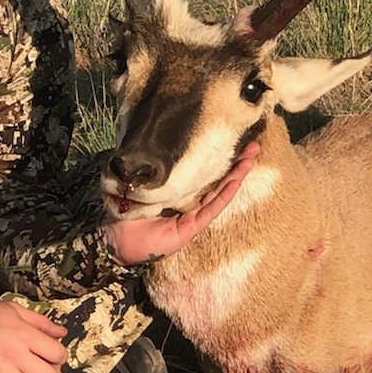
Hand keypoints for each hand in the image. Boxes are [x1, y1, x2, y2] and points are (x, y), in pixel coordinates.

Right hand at [0, 297, 68, 372]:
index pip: (57, 354)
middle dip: (51, 371)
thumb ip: (41, 322)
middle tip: (46, 365)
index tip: (56, 353)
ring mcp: (2, 371)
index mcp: (24, 335)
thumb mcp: (15, 309)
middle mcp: (15, 355)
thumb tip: (62, 332)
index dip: (61, 354)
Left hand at [105, 142, 260, 266]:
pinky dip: (224, 194)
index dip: (220, 157)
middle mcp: (190, 202)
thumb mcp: (139, 178)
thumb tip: (153, 136)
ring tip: (251, 158)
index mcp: (179, 191)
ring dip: (237, 175)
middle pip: (219, 180)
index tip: (234, 139)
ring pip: (220, 192)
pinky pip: (211, 208)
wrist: (116, 236)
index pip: (205, 172)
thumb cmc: (125, 207)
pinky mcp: (191, 227)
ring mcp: (192, 215)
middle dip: (237, 163)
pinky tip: (236, 180)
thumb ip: (150, 163)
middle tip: (254, 145)